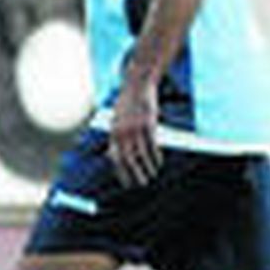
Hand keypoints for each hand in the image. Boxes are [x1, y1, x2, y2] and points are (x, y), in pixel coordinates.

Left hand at [109, 71, 161, 187]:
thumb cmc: (127, 104)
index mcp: (113, 132)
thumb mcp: (116, 120)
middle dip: (135, 174)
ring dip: (147, 167)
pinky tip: (159, 162)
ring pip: (141, 154)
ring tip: (152, 175)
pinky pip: (152, 144)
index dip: (121, 172)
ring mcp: (135, 128)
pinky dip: (156, 155)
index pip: (115, 158)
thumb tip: (110, 154)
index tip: (127, 183)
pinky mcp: (148, 124)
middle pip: (128, 159)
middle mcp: (122, 132)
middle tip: (141, 184)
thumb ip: (114, 138)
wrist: (136, 84)